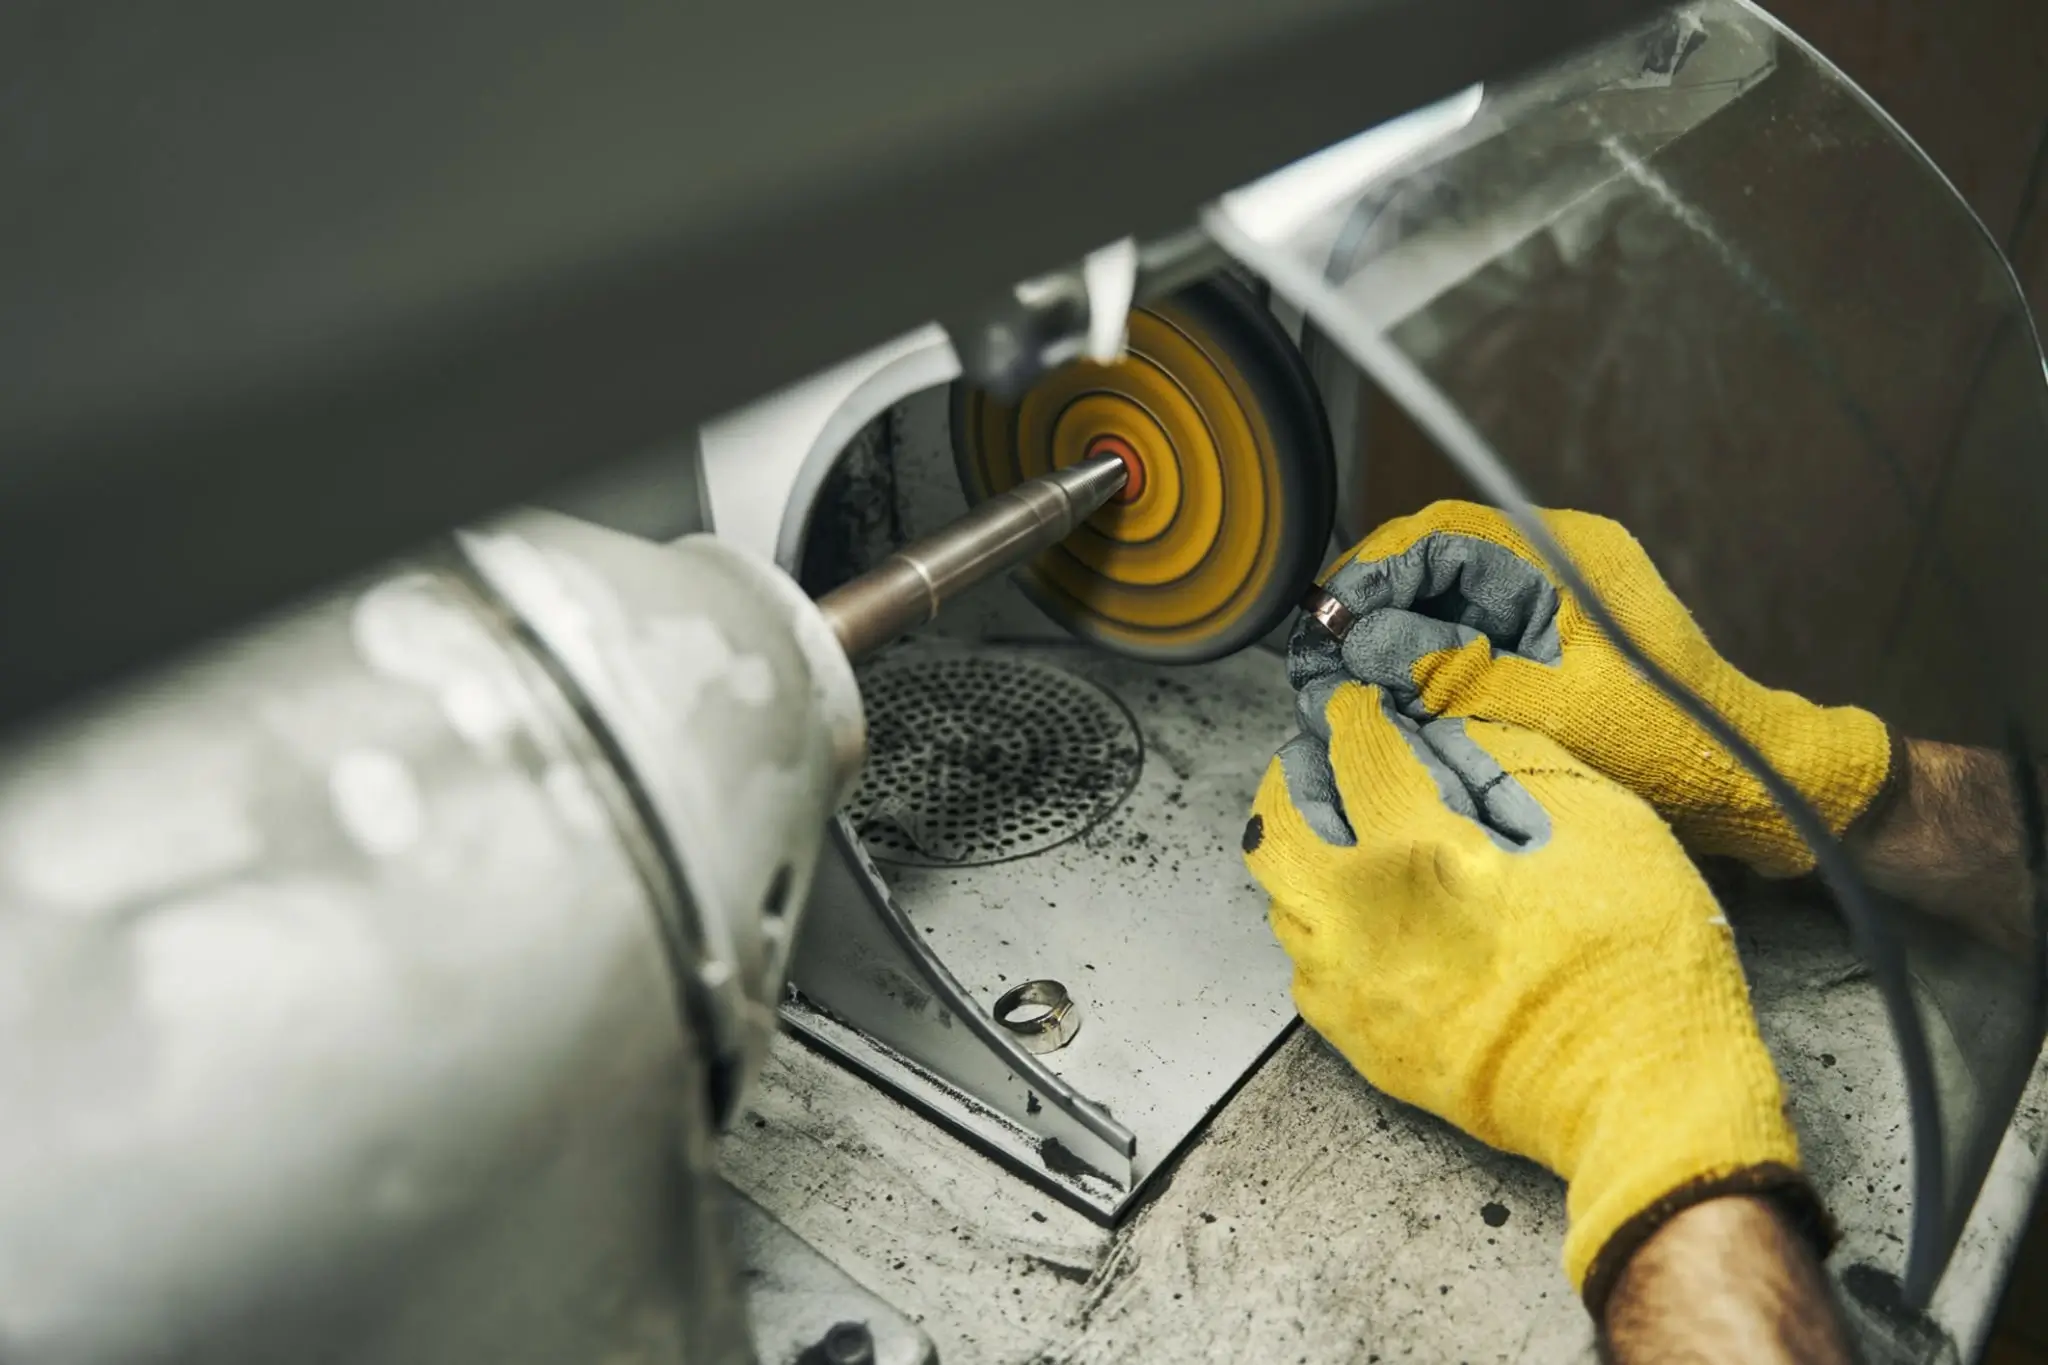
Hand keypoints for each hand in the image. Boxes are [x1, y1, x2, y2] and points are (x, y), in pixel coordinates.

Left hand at [1243, 681, 1827, 1307]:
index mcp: (1417, 847)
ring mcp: (1347, 983)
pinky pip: (1304, 965)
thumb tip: (1451, 733)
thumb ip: (1515, 764)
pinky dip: (1320, 927)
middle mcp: (1357, 912)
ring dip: (1301, 853)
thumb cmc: (1636, 955)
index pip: (1352, 751)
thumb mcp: (1604, 823)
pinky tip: (1363, 916)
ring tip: (1341, 834)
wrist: (1634, 1094)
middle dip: (1296, 780)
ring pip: (1279, 895)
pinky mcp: (1355, 1040)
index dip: (1351, 714)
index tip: (1359, 703)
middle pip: (1276, 823)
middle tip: (1327, 762)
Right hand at [1294, 500, 1894, 876]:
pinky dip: (1419, 673)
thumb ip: (1450, 669)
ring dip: (1388, 645)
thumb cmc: (1673, 743)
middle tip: (1321, 661)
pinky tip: (1391, 710)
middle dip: (1370, 611)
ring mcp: (1549, 611)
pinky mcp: (1545, 656)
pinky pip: (1462, 646)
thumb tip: (1354, 646)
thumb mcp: (1552, 705)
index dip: (1372, 572)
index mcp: (1562, 554)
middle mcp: (1551, 567)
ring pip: (1438, 607)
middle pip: (1429, 566)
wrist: (1751, 789)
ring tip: (1345, 689)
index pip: (1439, 531)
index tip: (1326, 621)